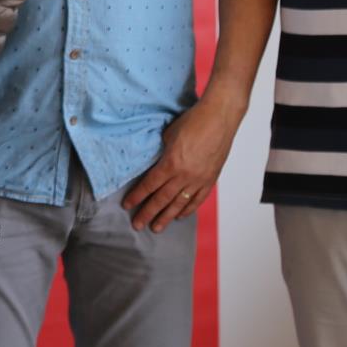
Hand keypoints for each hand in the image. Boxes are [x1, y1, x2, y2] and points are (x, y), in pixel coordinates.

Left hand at [120, 93, 245, 231]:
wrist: (219, 118)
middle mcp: (184, 176)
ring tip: (157, 228)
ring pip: (179, 204)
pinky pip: (197, 199)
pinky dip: (187, 209)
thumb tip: (154, 163)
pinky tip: (179, 216)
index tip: (127, 206)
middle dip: (148, 213)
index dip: (137, 197)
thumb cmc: (193, 121)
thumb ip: (161, 153)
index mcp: (170, 163)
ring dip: (166, 217)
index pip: (149, 185)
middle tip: (137, 225)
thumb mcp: (168, 135)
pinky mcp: (210, 179)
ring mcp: (199, 179)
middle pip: (162, 199)